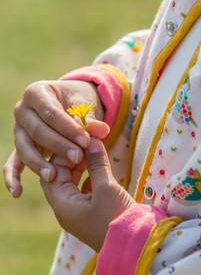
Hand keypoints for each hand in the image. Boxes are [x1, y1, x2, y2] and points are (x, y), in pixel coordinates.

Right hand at [3, 80, 109, 197]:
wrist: (70, 102)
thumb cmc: (78, 101)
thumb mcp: (86, 104)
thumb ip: (91, 119)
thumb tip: (102, 131)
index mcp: (37, 93)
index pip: (51, 112)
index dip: (67, 128)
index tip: (85, 141)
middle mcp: (23, 110)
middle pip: (37, 131)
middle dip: (58, 146)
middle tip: (77, 157)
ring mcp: (19, 128)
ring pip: (24, 147)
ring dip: (38, 163)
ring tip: (53, 176)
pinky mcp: (21, 145)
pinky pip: (14, 161)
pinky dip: (13, 176)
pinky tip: (17, 192)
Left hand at [40, 137, 133, 251]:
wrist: (133, 243)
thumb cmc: (116, 216)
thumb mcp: (106, 187)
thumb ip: (97, 163)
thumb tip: (92, 141)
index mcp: (62, 204)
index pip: (53, 171)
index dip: (65, 152)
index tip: (80, 138)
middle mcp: (65, 208)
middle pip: (59, 176)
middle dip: (71, 158)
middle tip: (85, 142)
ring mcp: (76, 210)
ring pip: (71, 182)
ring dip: (80, 166)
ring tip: (92, 151)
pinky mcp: (88, 211)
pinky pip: (82, 189)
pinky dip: (88, 175)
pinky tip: (98, 166)